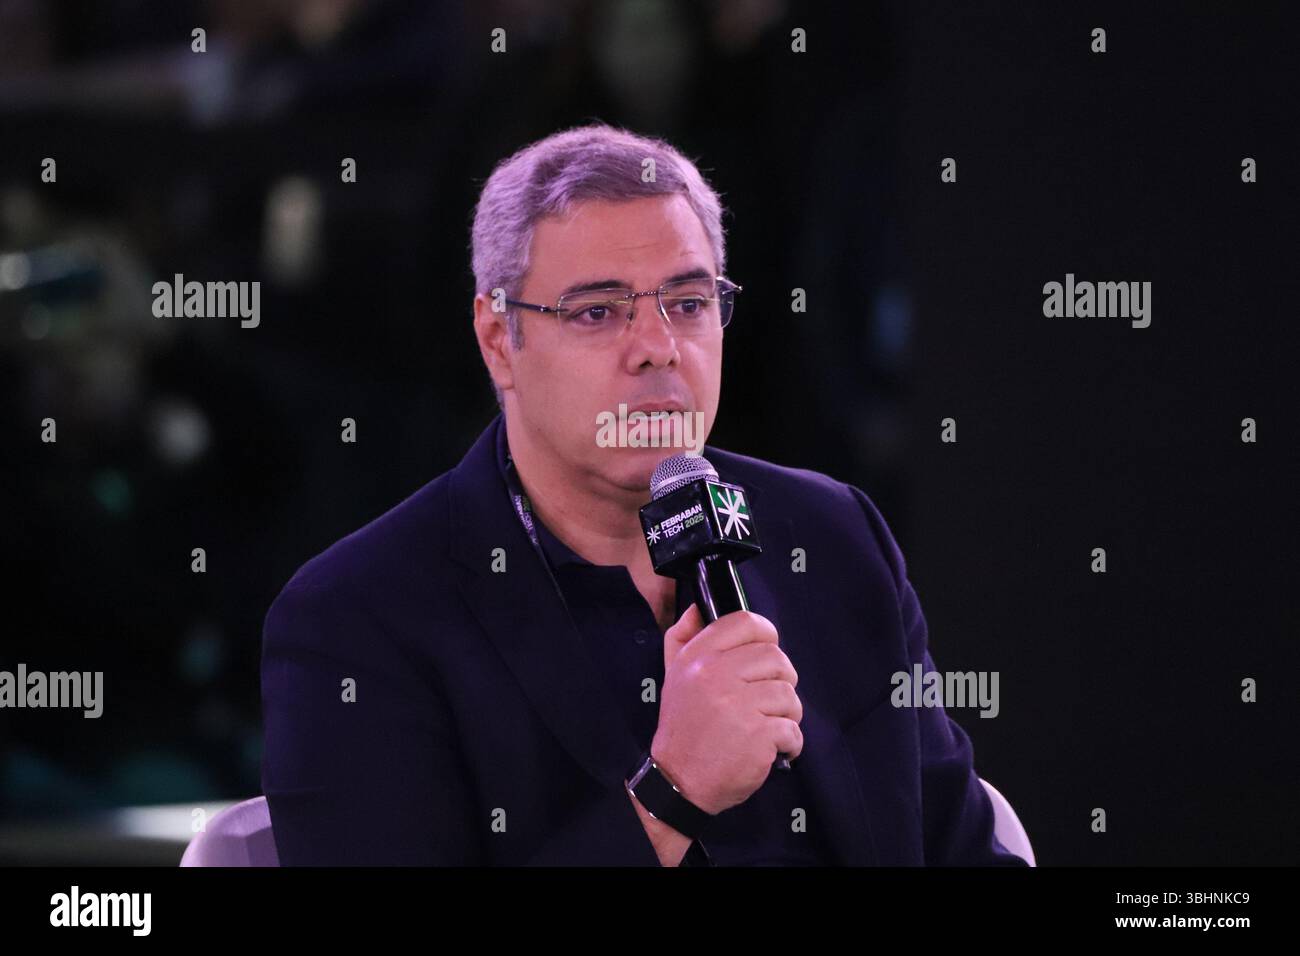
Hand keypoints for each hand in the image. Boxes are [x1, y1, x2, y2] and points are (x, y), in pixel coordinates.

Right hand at [652, 604, 802, 815]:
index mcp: (698, 657)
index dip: (766, 634)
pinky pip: (793, 729)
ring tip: (768, 726)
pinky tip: (774, 749)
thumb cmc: (683, 726)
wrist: (679, 781)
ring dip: (787, 714)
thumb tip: (700, 606)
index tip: (767, 651)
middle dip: (781, 679)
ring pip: (789, 694)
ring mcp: (739, 705)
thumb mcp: (673, 674)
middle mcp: (716, 676)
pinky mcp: (758, 735)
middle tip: (769, 700)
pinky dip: (791, 743)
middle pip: (776, 658)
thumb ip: (684, 636)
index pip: (745, 623)